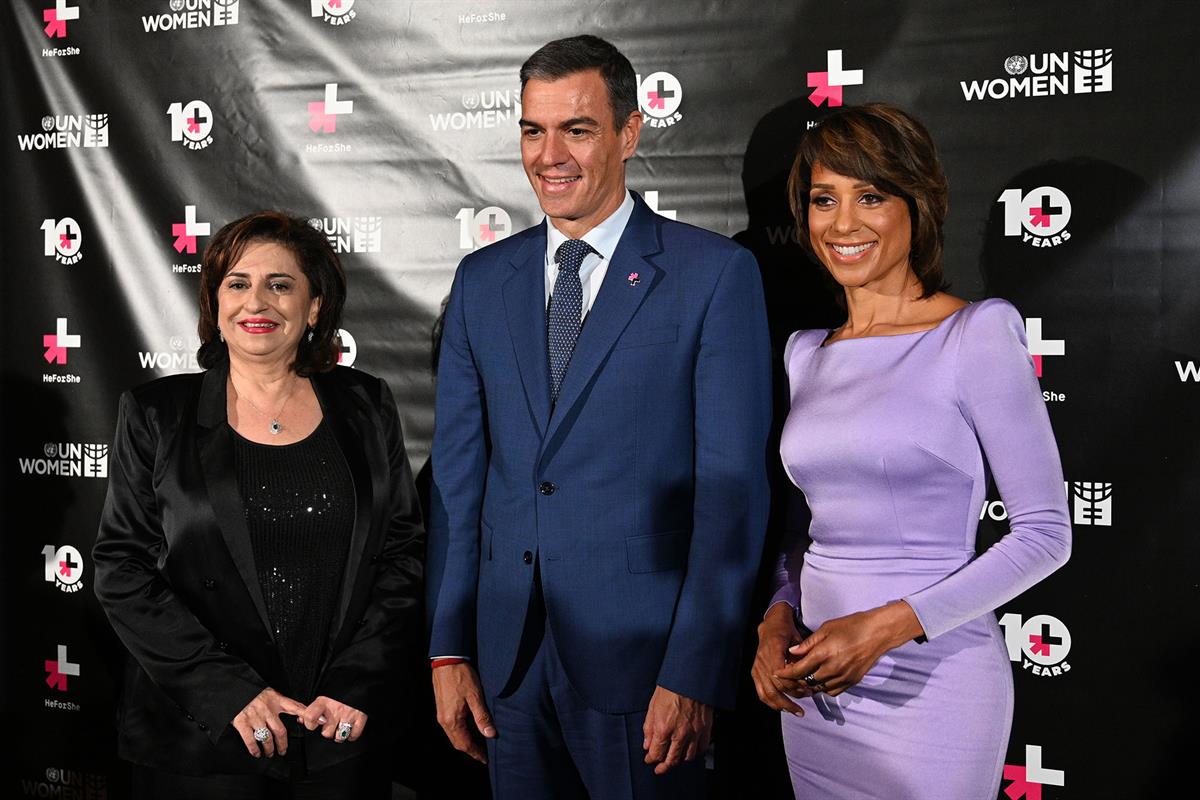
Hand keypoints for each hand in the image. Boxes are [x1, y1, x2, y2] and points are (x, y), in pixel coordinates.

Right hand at [231, 687, 305, 757]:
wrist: (232, 687)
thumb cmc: (250, 690)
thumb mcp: (268, 692)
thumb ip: (279, 702)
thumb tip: (295, 712)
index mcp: (275, 699)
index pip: (295, 707)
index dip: (305, 716)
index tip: (315, 722)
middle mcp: (267, 709)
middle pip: (280, 731)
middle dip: (283, 744)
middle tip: (283, 751)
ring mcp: (255, 717)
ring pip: (267, 738)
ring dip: (269, 748)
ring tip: (269, 753)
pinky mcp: (242, 722)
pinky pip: (251, 740)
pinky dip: (254, 749)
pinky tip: (256, 753)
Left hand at [299, 696, 367, 743]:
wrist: (358, 679)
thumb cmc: (338, 690)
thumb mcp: (323, 696)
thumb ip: (311, 709)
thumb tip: (301, 720)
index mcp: (323, 702)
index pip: (310, 718)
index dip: (310, 724)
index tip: (314, 723)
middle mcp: (335, 709)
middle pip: (326, 734)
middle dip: (328, 731)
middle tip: (330, 725)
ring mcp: (349, 714)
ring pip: (339, 737)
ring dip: (339, 735)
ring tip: (340, 728)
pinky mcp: (361, 718)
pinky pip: (353, 736)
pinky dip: (351, 735)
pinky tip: (350, 729)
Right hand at [432, 662, 495, 763]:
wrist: (447, 661)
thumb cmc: (461, 676)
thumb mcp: (475, 696)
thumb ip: (482, 717)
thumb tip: (490, 734)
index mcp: (452, 720)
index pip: (465, 744)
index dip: (476, 753)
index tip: (485, 758)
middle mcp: (444, 721)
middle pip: (458, 743)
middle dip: (471, 750)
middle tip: (484, 754)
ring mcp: (441, 715)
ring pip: (454, 736)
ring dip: (466, 741)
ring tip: (479, 743)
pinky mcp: (442, 709)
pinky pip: (451, 727)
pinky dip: (461, 732)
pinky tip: (470, 729)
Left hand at [642, 686, 712, 774]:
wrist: (691, 677)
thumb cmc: (671, 687)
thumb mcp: (653, 706)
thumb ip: (649, 728)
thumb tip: (647, 743)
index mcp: (664, 728)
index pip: (656, 754)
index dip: (651, 759)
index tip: (649, 759)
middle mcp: (680, 733)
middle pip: (672, 760)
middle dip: (663, 767)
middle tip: (660, 768)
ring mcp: (694, 732)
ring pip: (687, 757)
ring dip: (679, 759)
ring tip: (674, 758)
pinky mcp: (705, 728)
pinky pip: (701, 748)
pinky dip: (695, 752)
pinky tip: (689, 750)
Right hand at [752, 603, 807, 713]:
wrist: (771, 626)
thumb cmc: (787, 632)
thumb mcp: (798, 638)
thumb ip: (801, 656)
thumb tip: (808, 675)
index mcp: (773, 648)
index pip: (781, 673)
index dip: (793, 683)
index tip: (807, 688)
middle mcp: (762, 659)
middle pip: (775, 686)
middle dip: (792, 696)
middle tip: (808, 696)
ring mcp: (757, 667)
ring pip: (767, 693)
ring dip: (783, 704)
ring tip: (797, 711)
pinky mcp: (755, 672)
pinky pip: (761, 692)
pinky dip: (772, 703)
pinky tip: (783, 708)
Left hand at [776, 601, 924, 696]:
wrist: (878, 633)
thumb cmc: (852, 625)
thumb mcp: (827, 628)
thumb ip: (808, 643)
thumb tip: (791, 652)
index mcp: (824, 653)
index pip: (798, 670)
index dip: (785, 673)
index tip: (777, 673)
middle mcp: (833, 668)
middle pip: (807, 681)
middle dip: (796, 679)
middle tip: (790, 673)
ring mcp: (844, 677)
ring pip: (819, 688)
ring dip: (809, 684)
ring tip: (804, 675)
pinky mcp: (852, 681)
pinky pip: (832, 691)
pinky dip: (823, 687)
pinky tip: (821, 678)